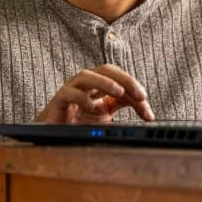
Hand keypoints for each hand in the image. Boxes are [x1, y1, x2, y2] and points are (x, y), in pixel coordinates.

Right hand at [35, 64, 153, 123]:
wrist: (55, 131)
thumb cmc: (79, 119)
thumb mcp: (107, 112)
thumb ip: (123, 106)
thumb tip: (147, 111)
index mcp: (97, 83)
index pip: (118, 76)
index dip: (133, 85)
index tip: (145, 102)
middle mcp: (85, 82)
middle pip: (105, 69)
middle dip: (124, 79)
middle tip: (139, 95)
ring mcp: (71, 89)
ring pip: (86, 76)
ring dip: (104, 82)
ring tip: (119, 92)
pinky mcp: (59, 100)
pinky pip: (69, 93)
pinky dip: (82, 98)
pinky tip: (92, 107)